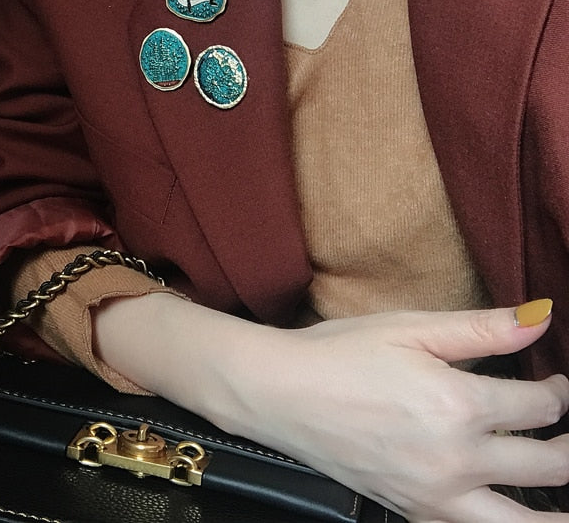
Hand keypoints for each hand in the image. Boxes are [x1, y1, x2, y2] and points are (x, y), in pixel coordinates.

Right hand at [95, 296, 568, 521]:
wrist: (279, 393)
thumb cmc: (339, 352)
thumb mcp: (408, 328)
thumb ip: (481, 328)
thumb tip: (540, 317)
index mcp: (459, 404)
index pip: (539, 407)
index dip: (560, 393)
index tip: (558, 383)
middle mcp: (456, 459)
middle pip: (548, 466)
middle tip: (567, 431)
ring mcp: (434, 494)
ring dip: (556, 509)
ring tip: (565, 498)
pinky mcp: (412, 510)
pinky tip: (511, 512)